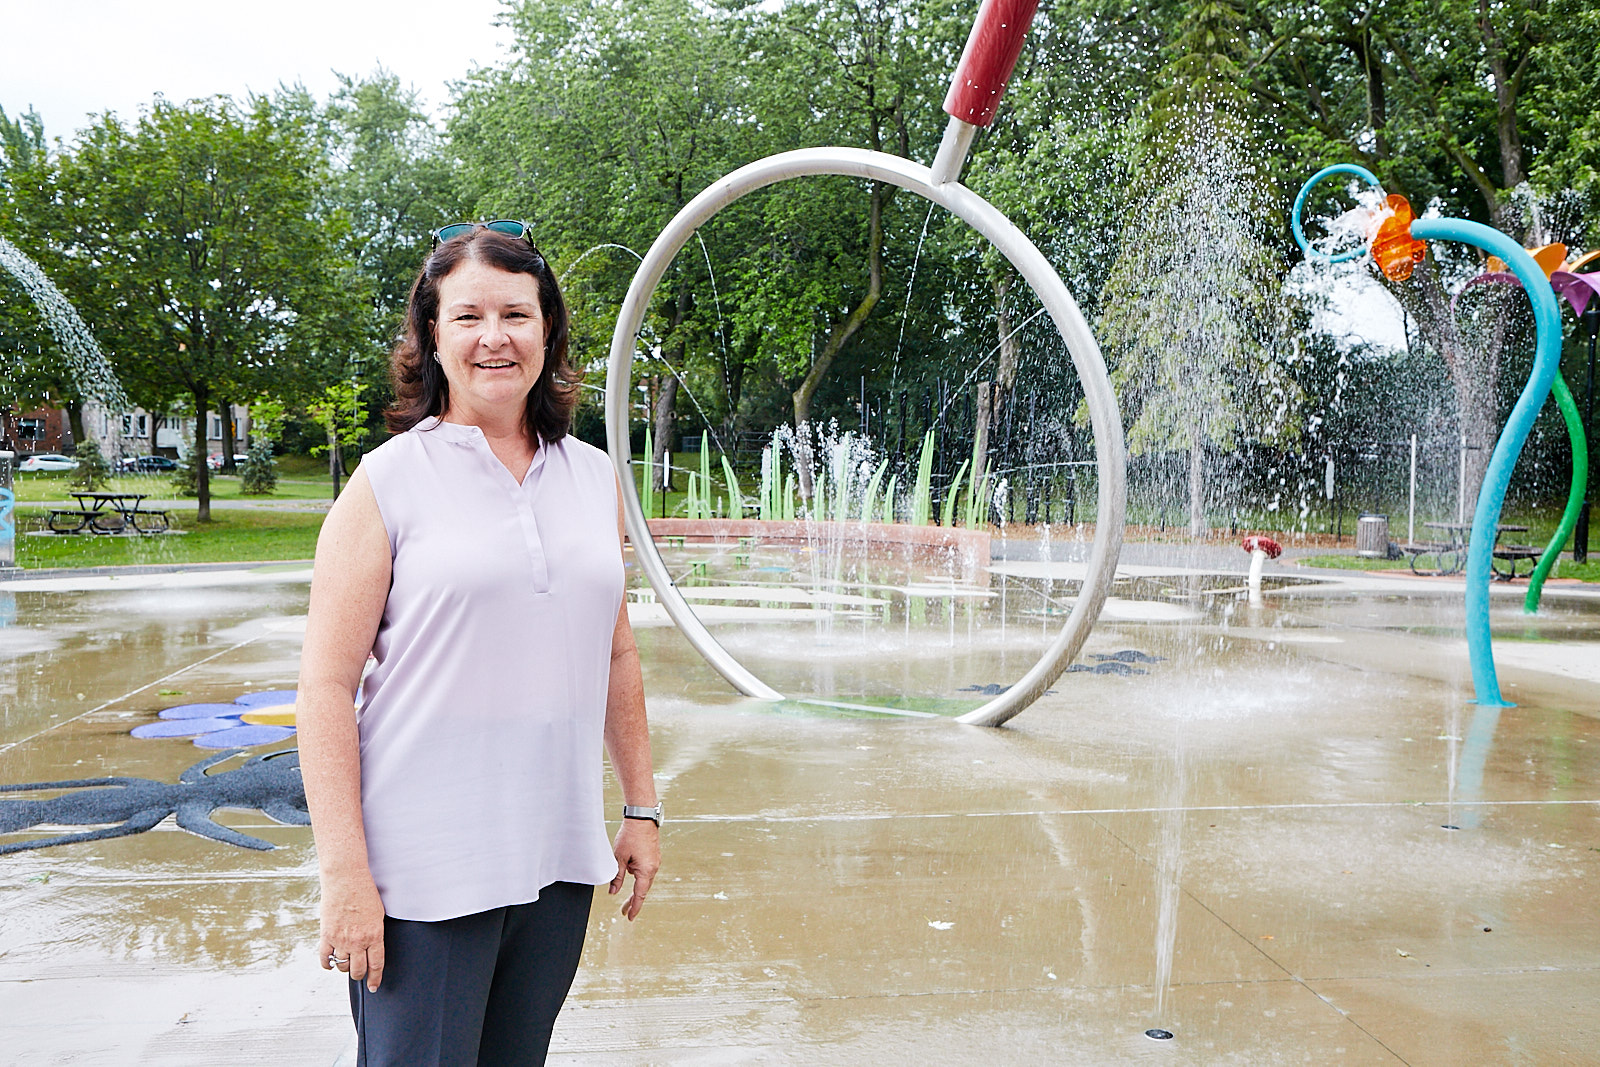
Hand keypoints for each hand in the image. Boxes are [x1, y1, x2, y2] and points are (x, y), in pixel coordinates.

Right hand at [319, 872, 386, 991]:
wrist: (346, 878)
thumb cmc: (365, 892)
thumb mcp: (378, 914)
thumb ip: (375, 933)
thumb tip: (372, 948)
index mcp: (374, 935)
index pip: (376, 964)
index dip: (375, 978)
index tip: (374, 986)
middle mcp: (358, 940)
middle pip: (358, 969)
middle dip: (360, 975)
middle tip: (360, 975)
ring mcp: (340, 939)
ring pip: (342, 965)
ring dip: (345, 968)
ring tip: (347, 964)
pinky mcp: (326, 934)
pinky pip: (325, 957)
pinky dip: (327, 964)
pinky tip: (330, 964)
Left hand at [609, 818, 659, 920]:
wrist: (642, 817)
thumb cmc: (630, 836)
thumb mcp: (619, 858)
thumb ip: (617, 877)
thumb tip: (613, 892)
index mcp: (646, 871)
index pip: (639, 895)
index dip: (634, 907)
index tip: (629, 917)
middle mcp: (653, 868)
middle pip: (643, 889)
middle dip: (633, 900)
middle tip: (624, 911)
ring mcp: (655, 861)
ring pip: (644, 879)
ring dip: (634, 883)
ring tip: (623, 872)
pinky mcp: (653, 855)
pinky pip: (645, 870)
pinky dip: (637, 873)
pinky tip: (629, 864)